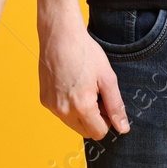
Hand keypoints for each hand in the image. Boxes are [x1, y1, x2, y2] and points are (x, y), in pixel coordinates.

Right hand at [37, 19, 130, 139]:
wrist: (60, 34)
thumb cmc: (84, 52)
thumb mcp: (107, 78)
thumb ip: (116, 106)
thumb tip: (123, 129)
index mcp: (81, 106)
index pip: (99, 133)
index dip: (107, 120)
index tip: (106, 101)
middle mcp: (63, 111)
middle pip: (85, 131)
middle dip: (94, 118)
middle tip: (96, 93)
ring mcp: (51, 106)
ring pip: (72, 123)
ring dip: (81, 113)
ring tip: (83, 87)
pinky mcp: (44, 99)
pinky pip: (60, 112)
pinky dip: (68, 105)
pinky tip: (71, 84)